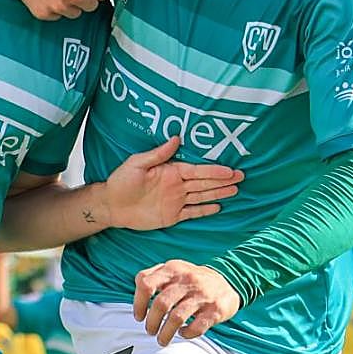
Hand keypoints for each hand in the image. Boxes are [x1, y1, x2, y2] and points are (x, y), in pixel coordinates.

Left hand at [105, 137, 242, 229]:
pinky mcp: (172, 215)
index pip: (197, 171)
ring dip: (218, 193)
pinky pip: (192, 212)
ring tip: (235, 190)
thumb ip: (157, 154)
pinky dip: (205, 210)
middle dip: (222, 180)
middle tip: (241, 177)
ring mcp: (176, 201)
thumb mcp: (137, 163)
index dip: (214, 171)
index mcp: (171, 171)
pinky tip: (218, 207)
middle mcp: (177, 185)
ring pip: (202, 196)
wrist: (111, 205)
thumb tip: (175, 138)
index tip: (229, 170)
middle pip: (204, 183)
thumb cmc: (121, 181)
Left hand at [134, 259, 241, 345]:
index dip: (138, 303)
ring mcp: (202, 295)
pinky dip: (186, 334)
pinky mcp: (215, 310)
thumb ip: (153, 277)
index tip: (139, 316)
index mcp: (172, 269)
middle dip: (152, 322)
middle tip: (150, 331)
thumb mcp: (174, 269)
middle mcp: (187, 280)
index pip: (146, 284)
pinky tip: (183, 333)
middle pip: (161, 304)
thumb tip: (137, 297)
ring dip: (165, 333)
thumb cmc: (191, 280)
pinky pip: (196, 327)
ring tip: (162, 340)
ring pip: (176, 318)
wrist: (228, 281)